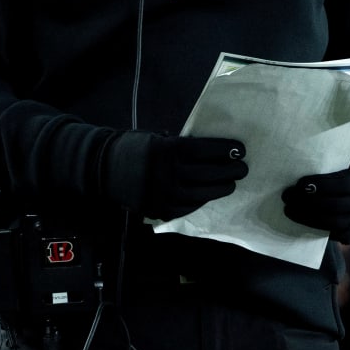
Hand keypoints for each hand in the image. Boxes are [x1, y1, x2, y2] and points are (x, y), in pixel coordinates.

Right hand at [103, 132, 246, 220]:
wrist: (105, 170)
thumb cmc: (136, 148)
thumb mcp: (159, 138)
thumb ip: (182, 146)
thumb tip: (213, 151)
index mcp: (168, 150)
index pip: (205, 150)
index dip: (225, 150)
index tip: (240, 149)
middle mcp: (167, 174)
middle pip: (208, 173)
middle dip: (229, 170)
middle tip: (243, 168)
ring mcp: (163, 195)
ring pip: (201, 194)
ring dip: (220, 188)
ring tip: (232, 183)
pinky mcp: (160, 211)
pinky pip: (187, 207)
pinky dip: (201, 201)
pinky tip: (210, 194)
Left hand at [281, 146, 349, 243]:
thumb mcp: (349, 156)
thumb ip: (332, 160)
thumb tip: (300, 162)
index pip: (344, 184)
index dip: (321, 185)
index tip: (299, 184)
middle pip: (337, 206)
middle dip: (309, 203)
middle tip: (287, 197)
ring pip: (336, 224)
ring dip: (309, 219)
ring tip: (290, 210)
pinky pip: (339, 235)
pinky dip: (319, 229)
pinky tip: (303, 220)